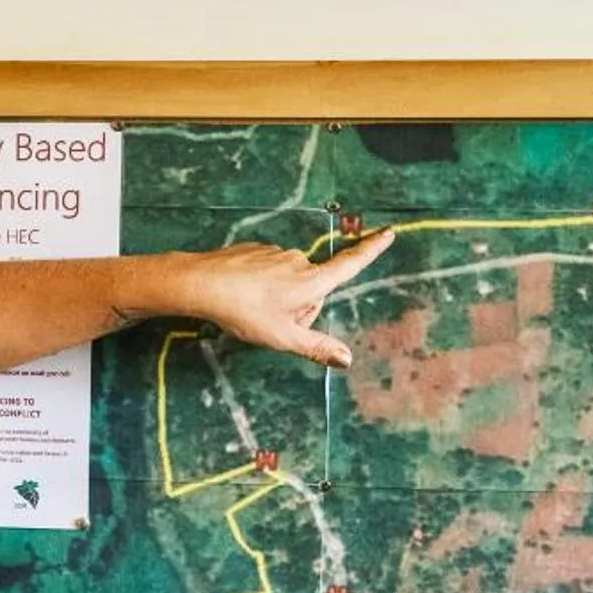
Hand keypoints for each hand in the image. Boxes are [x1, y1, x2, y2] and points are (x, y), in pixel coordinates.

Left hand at [181, 227, 395, 369]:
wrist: (203, 283)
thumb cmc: (245, 311)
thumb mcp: (283, 337)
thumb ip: (316, 348)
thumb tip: (347, 359)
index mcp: (311, 282)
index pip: (350, 264)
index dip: (371, 250)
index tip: (389, 233)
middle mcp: (299, 262)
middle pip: (313, 289)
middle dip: (301, 308)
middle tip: (274, 323)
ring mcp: (277, 254)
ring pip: (290, 282)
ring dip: (280, 299)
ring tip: (255, 311)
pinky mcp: (258, 251)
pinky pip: (271, 273)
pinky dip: (264, 287)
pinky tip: (245, 297)